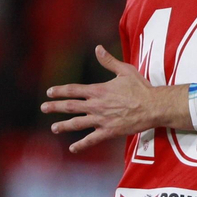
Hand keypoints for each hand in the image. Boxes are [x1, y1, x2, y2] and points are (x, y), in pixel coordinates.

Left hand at [41, 46, 185, 153]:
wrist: (153, 107)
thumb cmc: (141, 88)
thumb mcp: (125, 70)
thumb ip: (109, 61)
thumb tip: (98, 48)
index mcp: (98, 90)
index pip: (73, 90)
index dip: (60, 91)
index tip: (49, 92)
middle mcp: (96, 105)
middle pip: (70, 106)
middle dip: (55, 107)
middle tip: (44, 107)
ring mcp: (101, 120)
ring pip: (77, 123)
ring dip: (63, 126)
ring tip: (54, 128)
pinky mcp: (109, 132)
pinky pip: (91, 140)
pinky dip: (81, 145)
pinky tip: (72, 149)